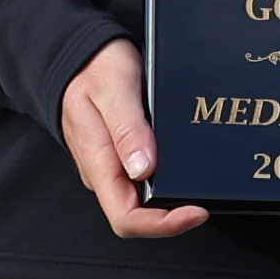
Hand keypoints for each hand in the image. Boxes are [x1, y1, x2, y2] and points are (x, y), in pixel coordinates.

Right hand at [58, 41, 210, 238]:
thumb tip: (142, 170)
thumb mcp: (115, 88)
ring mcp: (109, 166)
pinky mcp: (118, 156)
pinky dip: (164, 182)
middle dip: (172, 217)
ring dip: (170, 201)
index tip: (195, 212)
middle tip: (204, 201)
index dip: (162, 225)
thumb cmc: (94, 67)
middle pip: (136, 216)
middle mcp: (101, 172)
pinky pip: (140, 181)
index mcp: (98, 162)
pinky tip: (183, 168)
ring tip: (198, 185)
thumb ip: (128, 129)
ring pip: (140, 201)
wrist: (75, 53)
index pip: (125, 217)